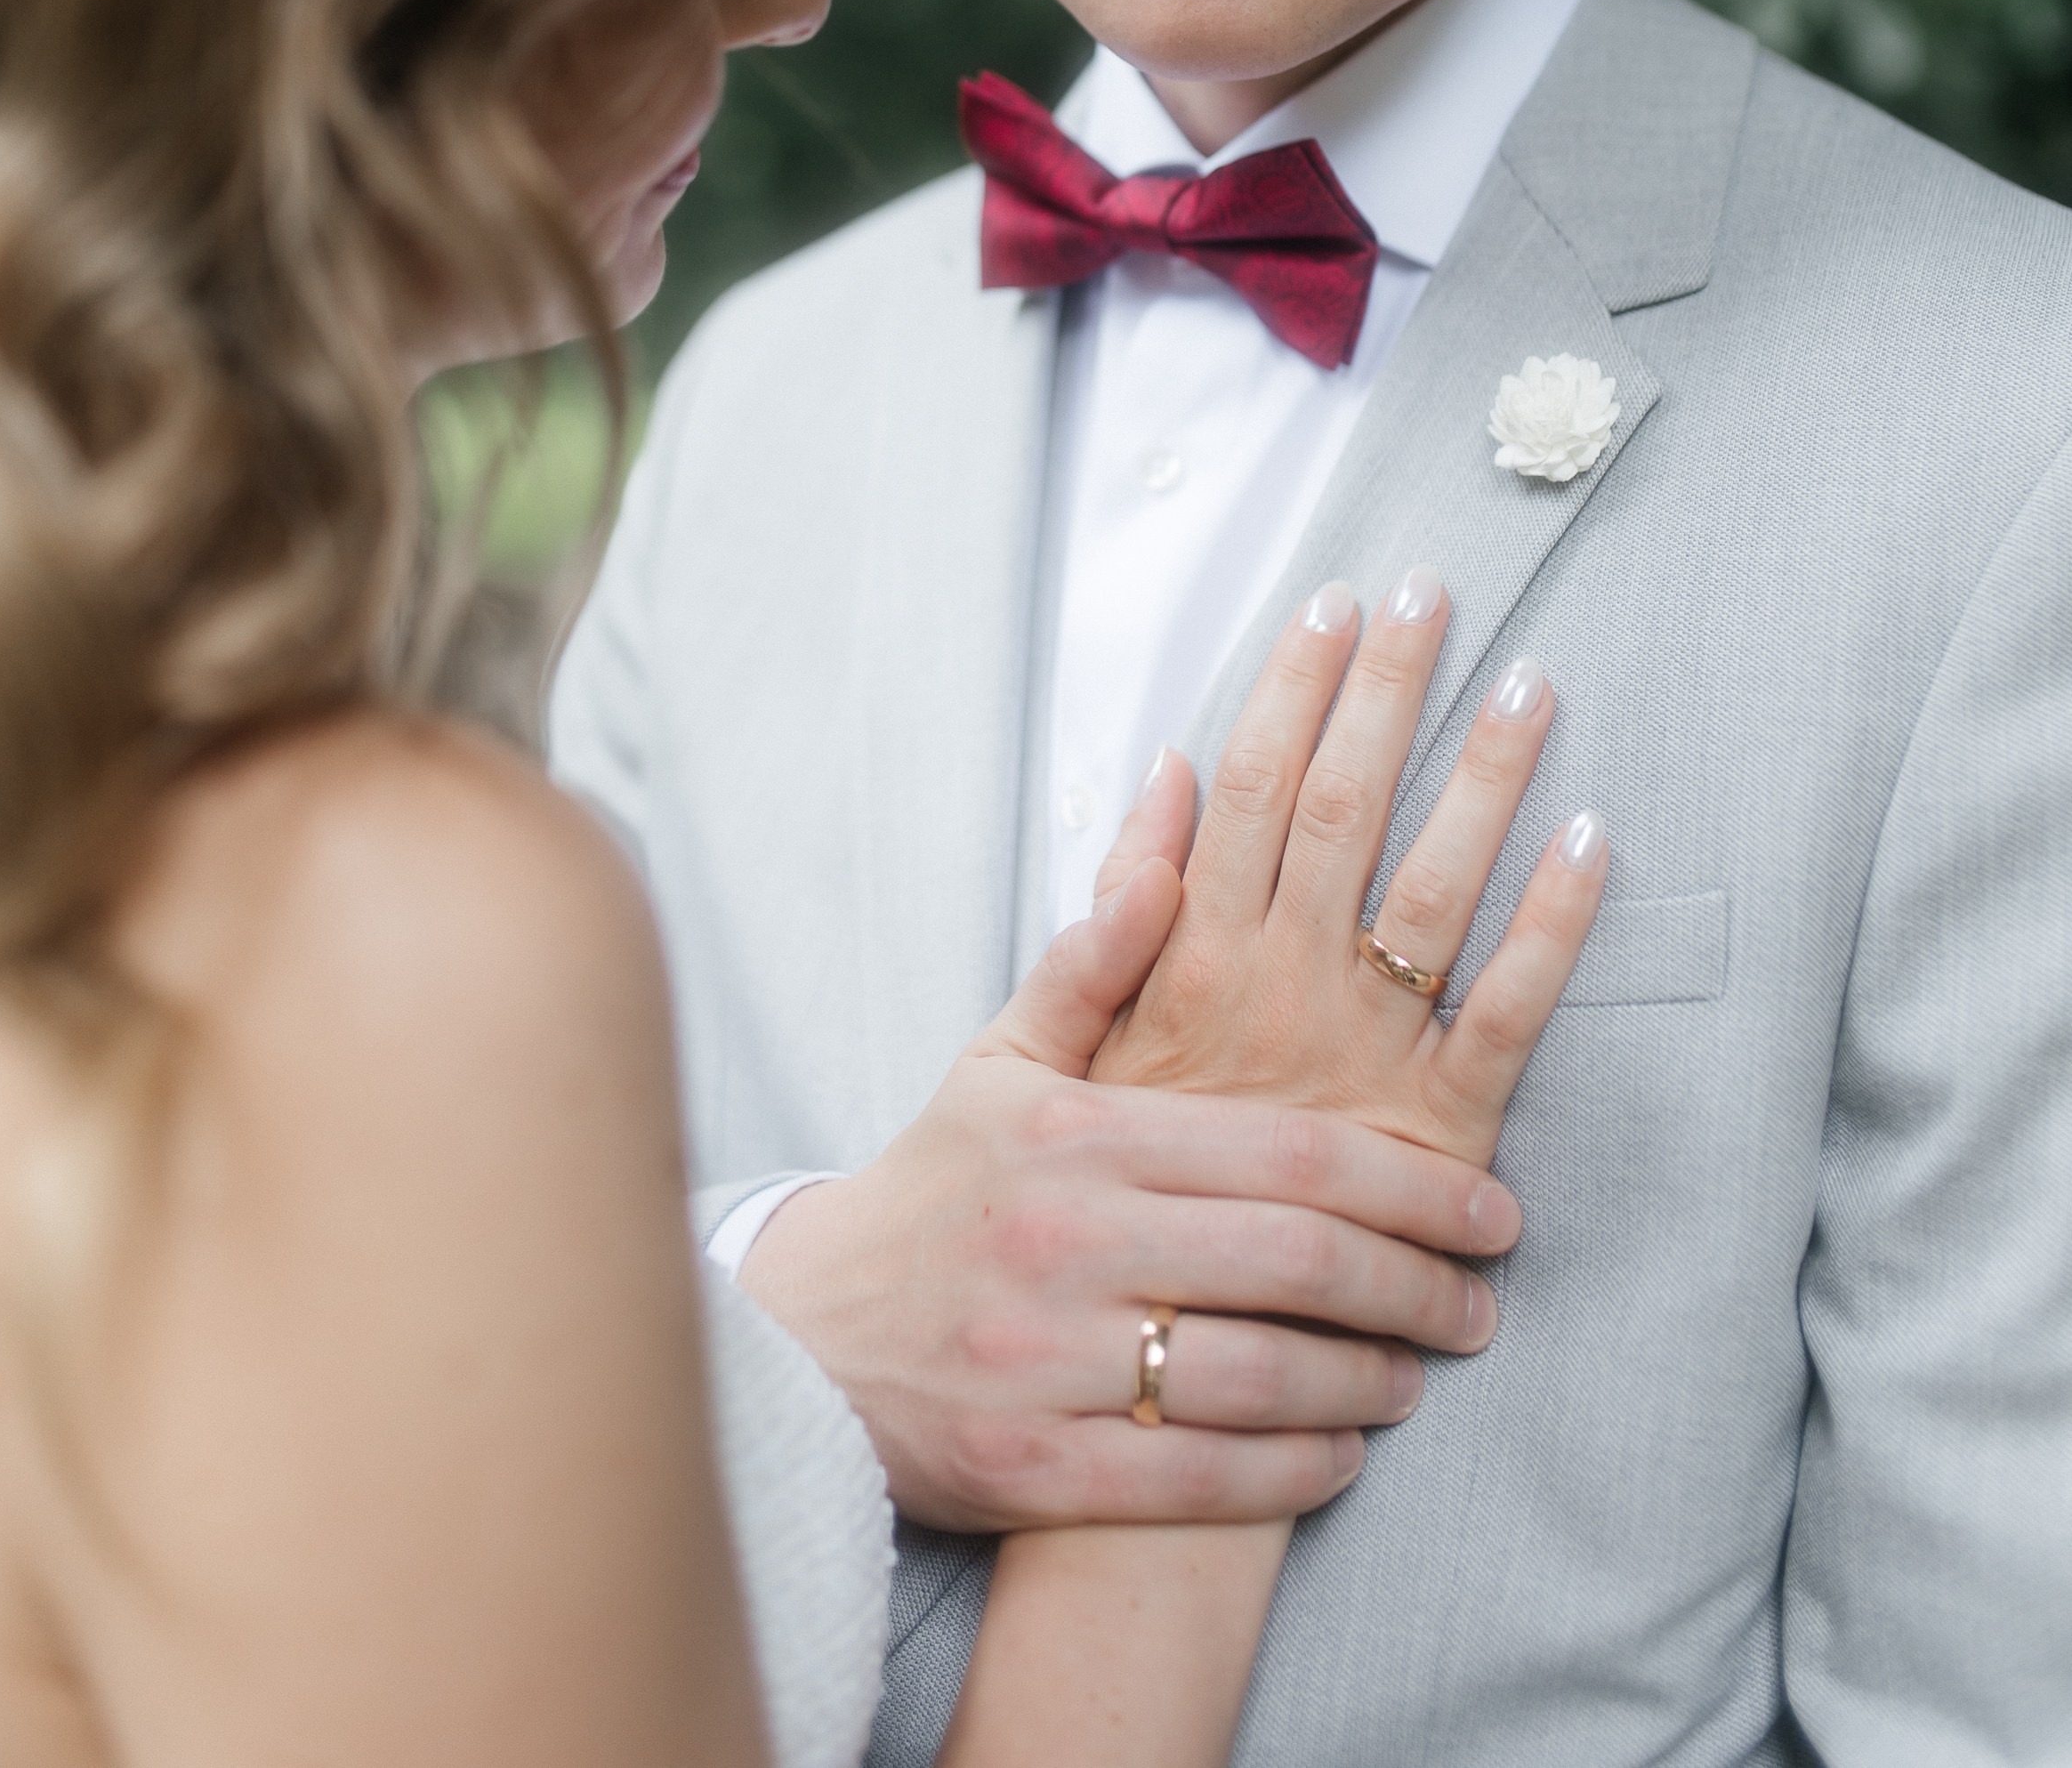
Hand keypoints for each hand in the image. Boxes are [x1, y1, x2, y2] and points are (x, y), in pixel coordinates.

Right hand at [740, 859, 1517, 1531]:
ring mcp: (1051, 1362)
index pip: (1288, 1153)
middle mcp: (1070, 1241)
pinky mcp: (1035, 1469)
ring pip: (1261, 1379)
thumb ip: (1101, 956)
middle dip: (1415, 1286)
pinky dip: (1291, 1475)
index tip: (1492, 1206)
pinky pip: (1201, 1481)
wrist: (797, 1344)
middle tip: (1482, 1298)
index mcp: (1078, 1133)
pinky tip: (1341, 1459)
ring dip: (1367, 1384)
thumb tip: (1177, 809)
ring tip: (1420, 1376)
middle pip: (1296, 1264)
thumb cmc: (932, 1191)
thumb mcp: (1002, 1061)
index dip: (1410, 1183)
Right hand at [1091, 571, 1608, 1171]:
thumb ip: (1101, 928)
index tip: (1336, 600)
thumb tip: (1161, 776)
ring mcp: (1344, 1073)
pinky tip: (1590, 849)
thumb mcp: (1033, 1059)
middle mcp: (1261, 1002)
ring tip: (1532, 687)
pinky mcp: (1420, 1148)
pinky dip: (1551, 935)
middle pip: (1335, 814)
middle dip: (1387, 695)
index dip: (1291, 692)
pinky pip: (1498, 1030)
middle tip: (1437, 591)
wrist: (1075, 1378)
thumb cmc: (1049, 1210)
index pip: (1240, 794)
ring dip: (1481, 784)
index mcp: (1177, 971)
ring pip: (1426, 898)